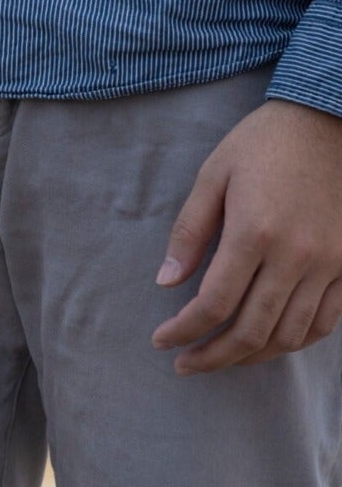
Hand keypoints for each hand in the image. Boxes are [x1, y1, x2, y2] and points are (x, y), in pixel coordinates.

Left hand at [152, 99, 341, 374]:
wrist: (328, 122)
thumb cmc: (262, 145)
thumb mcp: (213, 177)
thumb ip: (189, 233)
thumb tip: (166, 282)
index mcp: (255, 233)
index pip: (214, 304)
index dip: (184, 331)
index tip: (161, 340)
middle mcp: (297, 256)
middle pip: (252, 330)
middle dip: (212, 356)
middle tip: (185, 364)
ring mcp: (331, 265)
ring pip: (291, 335)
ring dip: (252, 355)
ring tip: (220, 357)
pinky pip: (326, 323)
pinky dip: (294, 341)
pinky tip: (267, 342)